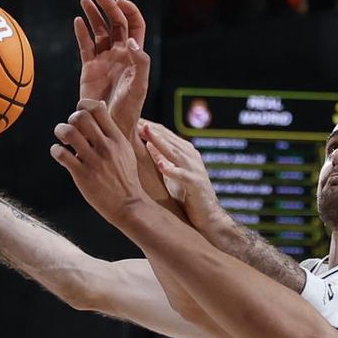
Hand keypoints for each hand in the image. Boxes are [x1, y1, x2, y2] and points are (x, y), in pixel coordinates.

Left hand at [52, 98, 152, 224]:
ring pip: (69, 132)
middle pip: (81, 116)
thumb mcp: (125, 150)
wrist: (128, 204)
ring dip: (60, 131)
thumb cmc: (125, 178)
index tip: (80, 113)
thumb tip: (100, 107)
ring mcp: (94, 161)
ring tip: (62, 139)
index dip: (84, 106)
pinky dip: (56, 151)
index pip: (97, 109)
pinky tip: (59, 154)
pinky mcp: (82, 175)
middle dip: (71, 119)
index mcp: (117, 139)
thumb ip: (112, 130)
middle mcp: (106, 147)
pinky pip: (61, 154)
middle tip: (71, 128)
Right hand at [75, 0, 150, 135]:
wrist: (110, 126)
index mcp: (134, 55)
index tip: (118, 2)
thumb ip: (139, 62)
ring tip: (85, 1)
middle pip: (115, 23)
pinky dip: (81, 32)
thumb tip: (128, 39)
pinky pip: (85, 45)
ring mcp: (104, 60)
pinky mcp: (89, 68)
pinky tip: (78, 21)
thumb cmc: (129, 110)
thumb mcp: (139, 87)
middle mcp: (120, 54)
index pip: (134, 25)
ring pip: (99, 30)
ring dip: (93, 14)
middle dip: (108, 7)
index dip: (128, 10)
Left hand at [138, 119, 226, 237]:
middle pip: (169, 138)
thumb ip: (161, 157)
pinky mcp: (197, 184)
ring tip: (146, 133)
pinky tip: (161, 165)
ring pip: (176, 152)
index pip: (163, 133)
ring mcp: (195, 169)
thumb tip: (147, 142)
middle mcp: (190, 157)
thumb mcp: (171, 173)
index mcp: (184, 152)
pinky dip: (172, 170)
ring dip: (161, 142)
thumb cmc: (187, 196)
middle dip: (151, 129)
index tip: (129, 119)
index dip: (147, 126)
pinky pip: (183, 175)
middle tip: (134, 120)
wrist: (208, 218)